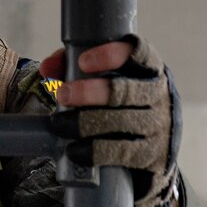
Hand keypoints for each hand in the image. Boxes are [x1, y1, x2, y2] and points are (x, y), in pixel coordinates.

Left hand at [37, 36, 179, 189]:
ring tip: (59, 124)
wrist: (153, 145)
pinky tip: (75, 150)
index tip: (82, 62)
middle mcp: (159, 94)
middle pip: (125, 90)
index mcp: (149, 68)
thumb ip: (73, 67)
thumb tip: (47, 68)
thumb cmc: (121, 102)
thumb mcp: (103, 78)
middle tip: (63, 95)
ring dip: (85, 122)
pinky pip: (123, 151)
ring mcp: (159, 124)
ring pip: (123, 121)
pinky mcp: (153, 153)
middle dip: (89, 92)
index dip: (111, 55)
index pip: (139, 53)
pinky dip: (94, 151)